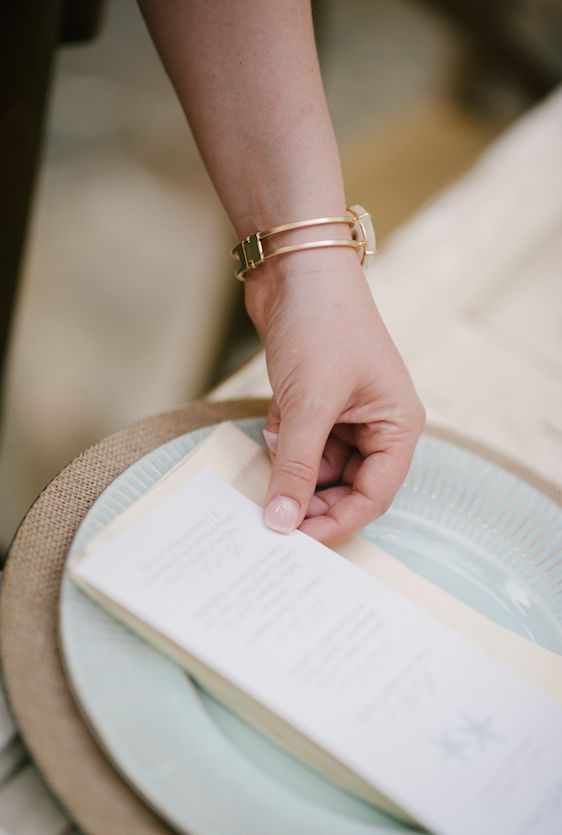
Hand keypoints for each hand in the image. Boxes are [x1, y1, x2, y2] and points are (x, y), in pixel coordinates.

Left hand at [245, 249, 424, 544]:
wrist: (296, 269)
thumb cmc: (322, 328)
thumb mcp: (309, 405)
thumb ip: (296, 467)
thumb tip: (281, 523)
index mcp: (398, 426)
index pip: (374, 495)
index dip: (337, 521)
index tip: (298, 540)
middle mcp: (378, 425)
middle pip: (345, 486)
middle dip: (309, 493)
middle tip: (274, 510)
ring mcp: (346, 414)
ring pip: (317, 466)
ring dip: (292, 460)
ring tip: (276, 438)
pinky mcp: (318, 403)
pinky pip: (299, 442)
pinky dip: (282, 438)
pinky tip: (274, 414)